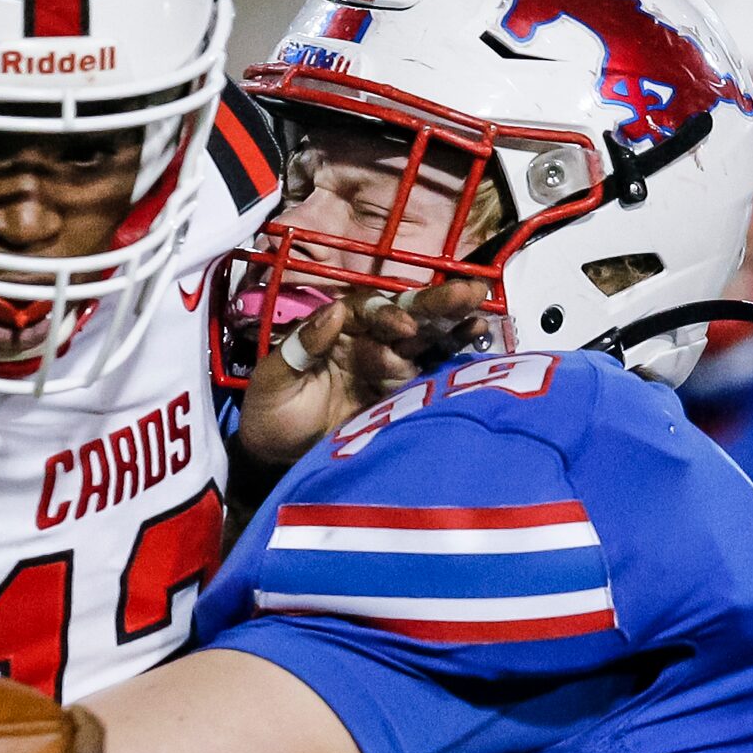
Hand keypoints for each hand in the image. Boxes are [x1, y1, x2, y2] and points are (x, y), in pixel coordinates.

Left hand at [237, 280, 489, 466]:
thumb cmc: (272, 415)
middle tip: (470, 292)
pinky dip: (455, 355)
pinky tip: (478, 341)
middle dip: (436, 304)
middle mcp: (368, 341)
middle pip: (406, 315)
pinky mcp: (406, 392)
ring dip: (454, 324)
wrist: (280, 460)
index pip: (367, 312)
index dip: (387, 316)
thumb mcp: (273, 381)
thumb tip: (336, 310)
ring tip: (481, 311)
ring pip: (426, 337)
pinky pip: (434, 369)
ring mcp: (391, 365)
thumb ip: (301, 346)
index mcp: (337, 330)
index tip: (403, 328)